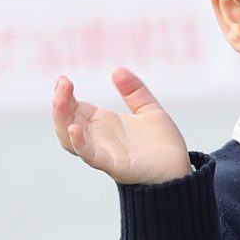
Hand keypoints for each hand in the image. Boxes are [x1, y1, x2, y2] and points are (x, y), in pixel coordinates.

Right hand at [52, 67, 190, 183]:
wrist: (179, 170)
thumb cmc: (162, 145)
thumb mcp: (149, 110)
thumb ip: (135, 91)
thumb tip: (118, 69)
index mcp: (103, 123)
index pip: (73, 108)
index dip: (65, 94)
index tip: (63, 79)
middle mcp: (98, 138)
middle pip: (67, 122)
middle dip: (60, 103)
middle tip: (62, 84)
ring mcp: (104, 152)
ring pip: (70, 140)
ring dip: (62, 119)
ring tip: (60, 99)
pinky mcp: (115, 165)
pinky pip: (91, 156)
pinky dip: (80, 145)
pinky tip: (74, 130)